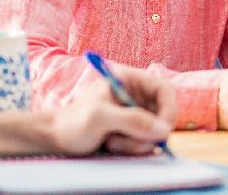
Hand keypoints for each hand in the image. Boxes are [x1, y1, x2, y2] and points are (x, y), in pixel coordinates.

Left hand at [52, 64, 176, 155]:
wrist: (58, 140)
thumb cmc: (73, 123)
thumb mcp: (100, 118)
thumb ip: (132, 120)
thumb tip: (164, 129)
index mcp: (130, 79)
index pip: (165, 89)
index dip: (169, 109)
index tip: (163, 129)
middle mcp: (137, 95)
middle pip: (164, 113)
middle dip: (147, 131)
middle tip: (127, 140)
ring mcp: (136, 113)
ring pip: (155, 131)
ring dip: (136, 142)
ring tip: (111, 140)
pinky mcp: (134, 130)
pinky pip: (147, 142)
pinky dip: (133, 148)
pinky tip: (114, 144)